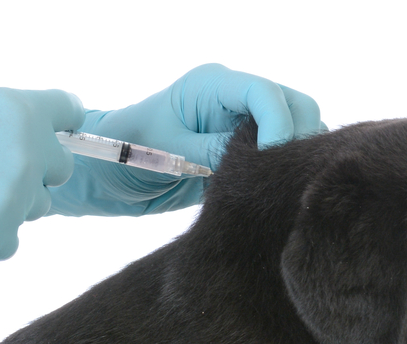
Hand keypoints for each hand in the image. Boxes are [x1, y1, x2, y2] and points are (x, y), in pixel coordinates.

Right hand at [0, 74, 84, 258]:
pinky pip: (8, 244)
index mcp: (21, 110)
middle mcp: (29, 153)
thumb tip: (6, 137)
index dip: (58, 123)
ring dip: (9, 205)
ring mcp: (15, 197)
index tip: (52, 132)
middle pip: (59, 170)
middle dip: (34, 171)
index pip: (69, 112)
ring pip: (35, 208)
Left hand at [49, 64, 323, 216]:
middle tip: (276, 180)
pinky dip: (284, 173)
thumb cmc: (124, 153)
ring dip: (293, 158)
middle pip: (296, 107)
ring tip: (273, 189)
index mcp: (212, 85)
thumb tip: (258, 160)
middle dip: (296, 141)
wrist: (108, 176)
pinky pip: (281, 156)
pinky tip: (269, 194)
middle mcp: (235, 99)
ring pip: (298, 131)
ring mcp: (243, 124)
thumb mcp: (165, 153)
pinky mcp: (246, 151)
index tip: (271, 162)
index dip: (279, 126)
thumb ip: (211, 152)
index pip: (265, 94)